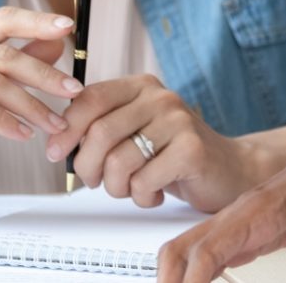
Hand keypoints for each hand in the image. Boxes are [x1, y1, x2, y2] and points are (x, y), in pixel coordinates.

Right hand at [0, 5, 82, 192]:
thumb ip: (20, 63)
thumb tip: (57, 43)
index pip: (1, 18)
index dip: (36, 21)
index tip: (69, 27)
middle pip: (3, 54)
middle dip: (44, 75)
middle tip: (73, 91)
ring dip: (31, 105)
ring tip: (54, 124)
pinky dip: (5, 121)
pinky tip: (24, 134)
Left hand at [44, 74, 261, 211]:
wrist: (230, 169)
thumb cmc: (175, 155)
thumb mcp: (136, 132)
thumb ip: (102, 127)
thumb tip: (56, 139)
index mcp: (141, 87)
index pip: (90, 98)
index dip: (66, 128)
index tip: (56, 152)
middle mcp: (160, 98)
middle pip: (99, 133)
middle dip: (88, 167)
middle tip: (96, 182)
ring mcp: (178, 121)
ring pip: (119, 161)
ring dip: (117, 188)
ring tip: (132, 189)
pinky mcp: (192, 150)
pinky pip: (144, 181)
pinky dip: (141, 197)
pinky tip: (154, 193)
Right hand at [158, 125, 285, 282]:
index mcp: (260, 209)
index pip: (209, 250)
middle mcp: (242, 213)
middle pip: (184, 248)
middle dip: (170, 280)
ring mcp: (242, 220)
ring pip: (192, 248)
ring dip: (179, 276)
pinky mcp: (250, 229)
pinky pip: (212, 251)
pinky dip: (198, 273)